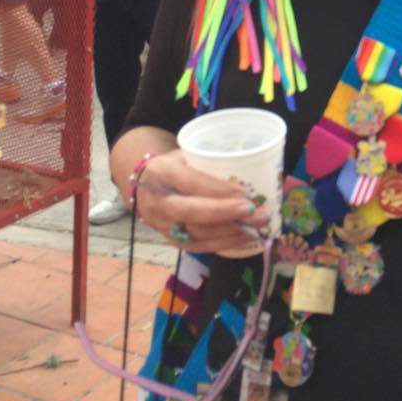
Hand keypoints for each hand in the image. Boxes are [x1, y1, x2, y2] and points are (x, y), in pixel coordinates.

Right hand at [132, 151, 268, 255]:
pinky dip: (223, 243)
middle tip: (256, 212)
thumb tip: (249, 171)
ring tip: (258, 224)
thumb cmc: (173, 165)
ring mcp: (161, 224)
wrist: (143, 186)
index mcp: (160, 171)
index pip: (190, 183)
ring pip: (196, 233)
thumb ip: (208, 162)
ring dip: (230, 231)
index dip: (218, 190)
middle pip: (191, 212)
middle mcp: (157, 201)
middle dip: (226, 213)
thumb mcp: (185, 154)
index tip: (245, 193)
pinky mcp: (170, 240)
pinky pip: (197, 246)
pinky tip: (245, 238)